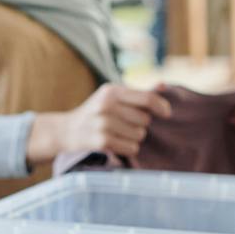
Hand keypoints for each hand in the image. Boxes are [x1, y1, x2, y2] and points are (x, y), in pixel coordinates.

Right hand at [27, 83, 168, 166]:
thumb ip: (138, 93)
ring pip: (140, 135)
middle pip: (145, 120)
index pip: (146, 98)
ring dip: (134, 137)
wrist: (67, 130)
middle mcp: (106, 105)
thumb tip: (164, 85)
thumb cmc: (96, 112)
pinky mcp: (101, 141)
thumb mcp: (112, 96)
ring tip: (118, 133)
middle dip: (140, 124)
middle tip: (125, 124)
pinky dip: (128, 148)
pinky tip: (116, 143)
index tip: (167, 113)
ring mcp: (103, 124)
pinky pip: (131, 147)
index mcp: (111, 91)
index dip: (161, 106)